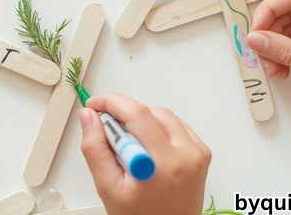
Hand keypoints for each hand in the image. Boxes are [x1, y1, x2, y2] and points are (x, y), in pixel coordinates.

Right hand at [80, 94, 209, 214]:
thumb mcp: (108, 189)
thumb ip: (95, 149)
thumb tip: (89, 117)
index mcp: (161, 165)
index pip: (136, 114)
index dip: (111, 103)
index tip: (95, 105)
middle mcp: (185, 156)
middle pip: (149, 111)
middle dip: (123, 113)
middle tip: (107, 131)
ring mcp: (196, 154)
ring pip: (163, 115)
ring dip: (141, 120)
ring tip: (129, 146)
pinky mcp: (201, 154)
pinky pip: (177, 125)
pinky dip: (158, 128)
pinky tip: (148, 147)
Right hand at [248, 0, 290, 151]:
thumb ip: (289, 53)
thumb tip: (257, 40)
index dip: (271, 10)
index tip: (256, 32)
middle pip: (290, 12)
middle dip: (271, 32)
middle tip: (261, 54)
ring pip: (290, 31)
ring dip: (276, 48)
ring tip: (274, 68)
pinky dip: (285, 57)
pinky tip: (283, 71)